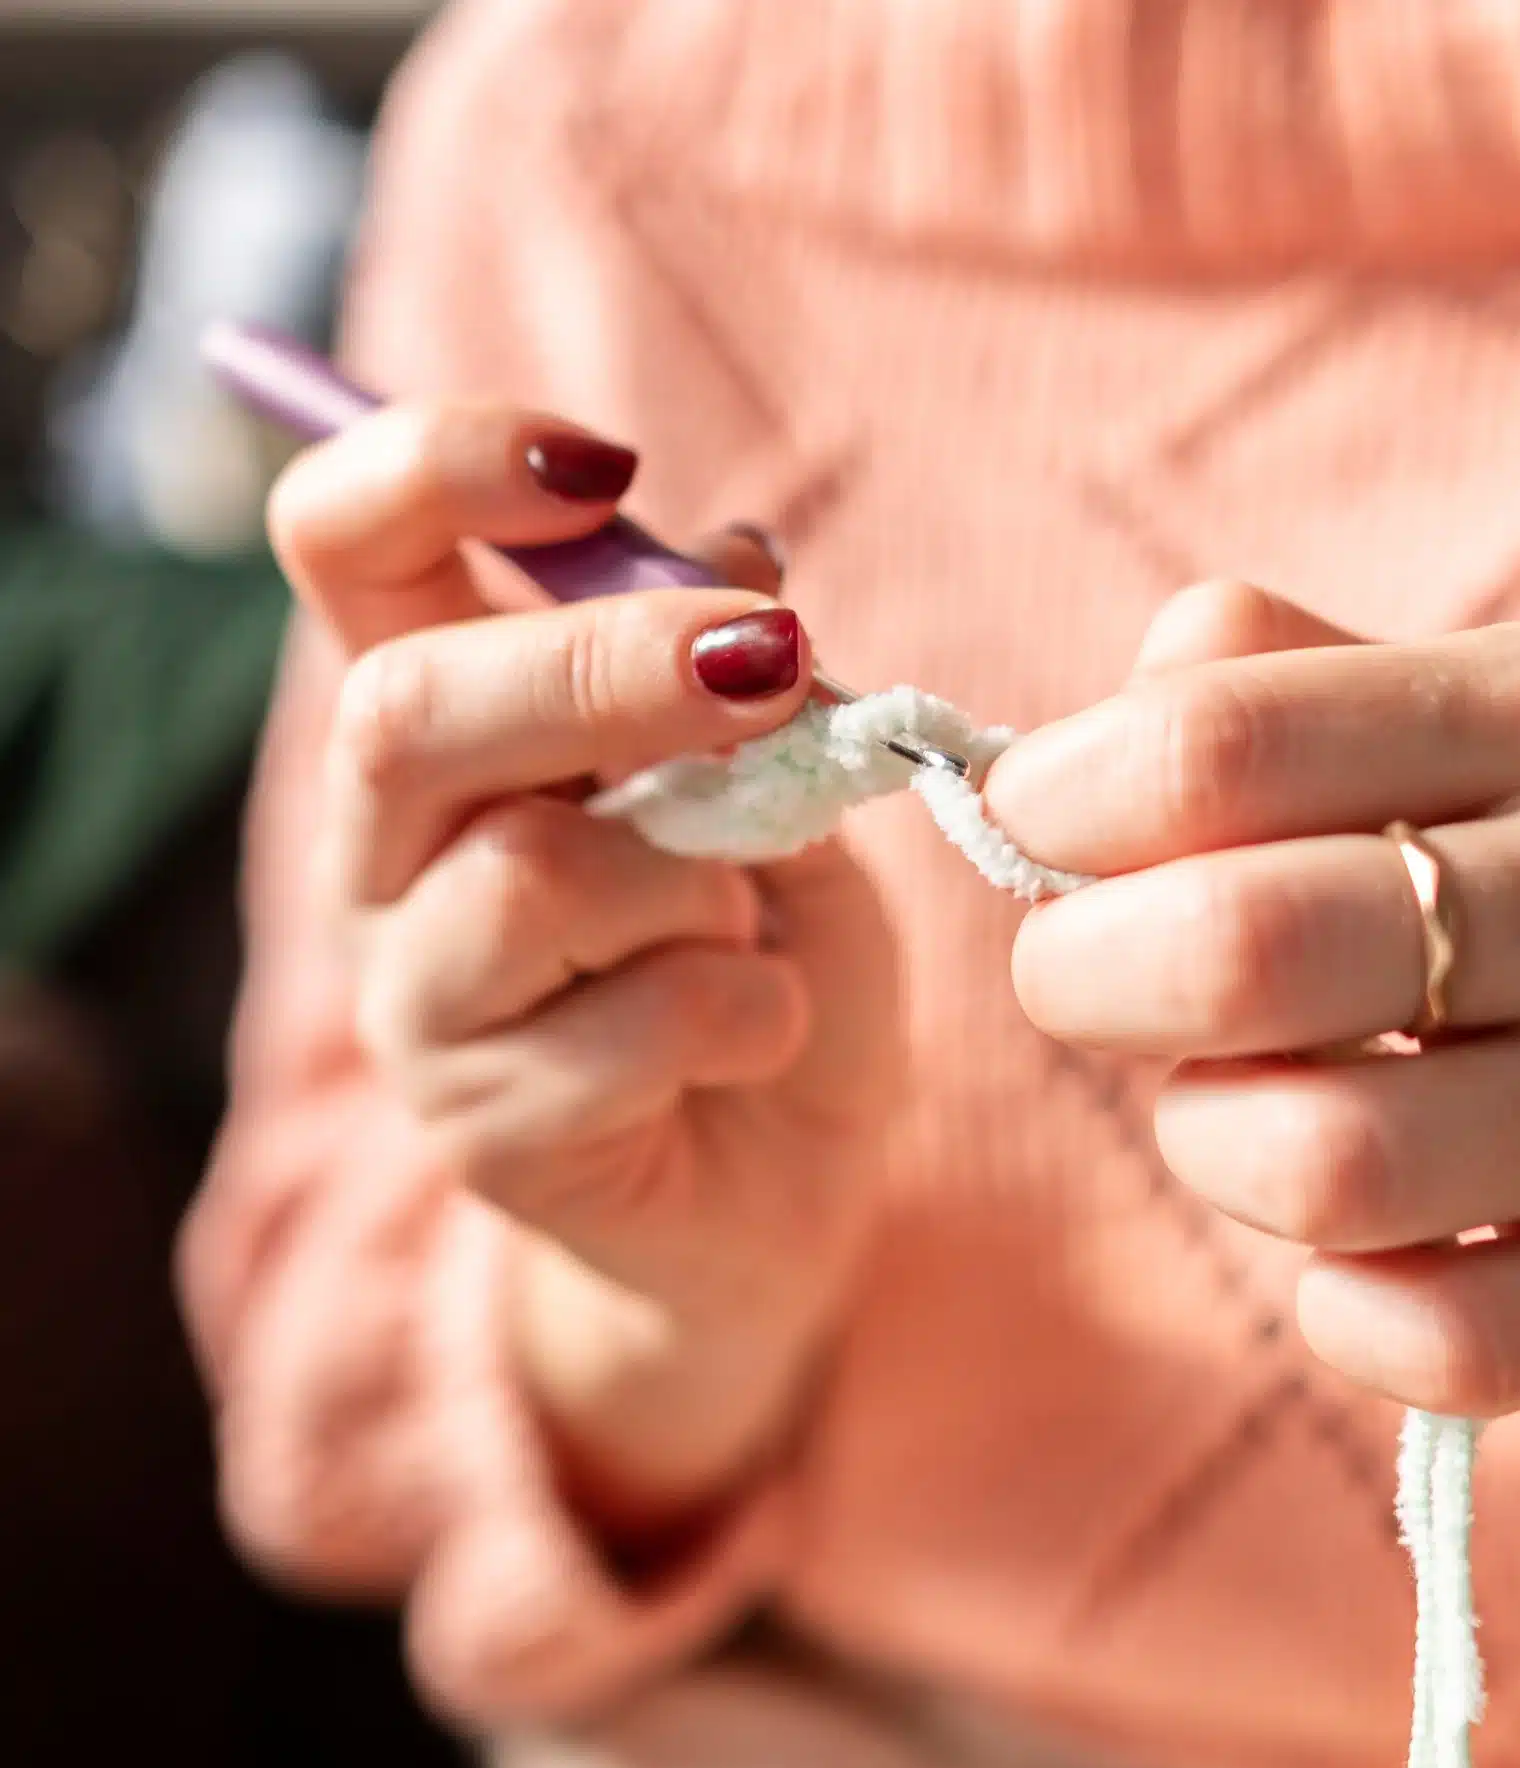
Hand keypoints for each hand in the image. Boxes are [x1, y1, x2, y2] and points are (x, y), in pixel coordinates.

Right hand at [272, 401, 900, 1513]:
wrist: (791, 1173)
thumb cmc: (775, 957)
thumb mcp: (785, 792)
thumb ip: (740, 686)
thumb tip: (734, 549)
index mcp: (445, 728)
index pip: (342, 548)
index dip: (433, 466)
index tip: (594, 456)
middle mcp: (386, 854)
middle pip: (405, 710)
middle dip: (606, 669)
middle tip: (769, 667)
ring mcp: (417, 1002)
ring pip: (532, 879)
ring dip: (705, 885)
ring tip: (755, 928)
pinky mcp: (483, 1135)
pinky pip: (629, 1029)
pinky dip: (749, 1012)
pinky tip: (763, 1033)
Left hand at [987, 583, 1519, 1417]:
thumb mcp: (1479, 719)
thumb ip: (1271, 689)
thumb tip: (1061, 754)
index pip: (1227, 738)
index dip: (1064, 798)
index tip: (1032, 824)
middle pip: (1247, 952)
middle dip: (1082, 978)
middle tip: (1081, 981)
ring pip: (1323, 1164)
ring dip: (1207, 1145)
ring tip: (1236, 1109)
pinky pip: (1437, 1344)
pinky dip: (1332, 1308)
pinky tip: (1347, 1249)